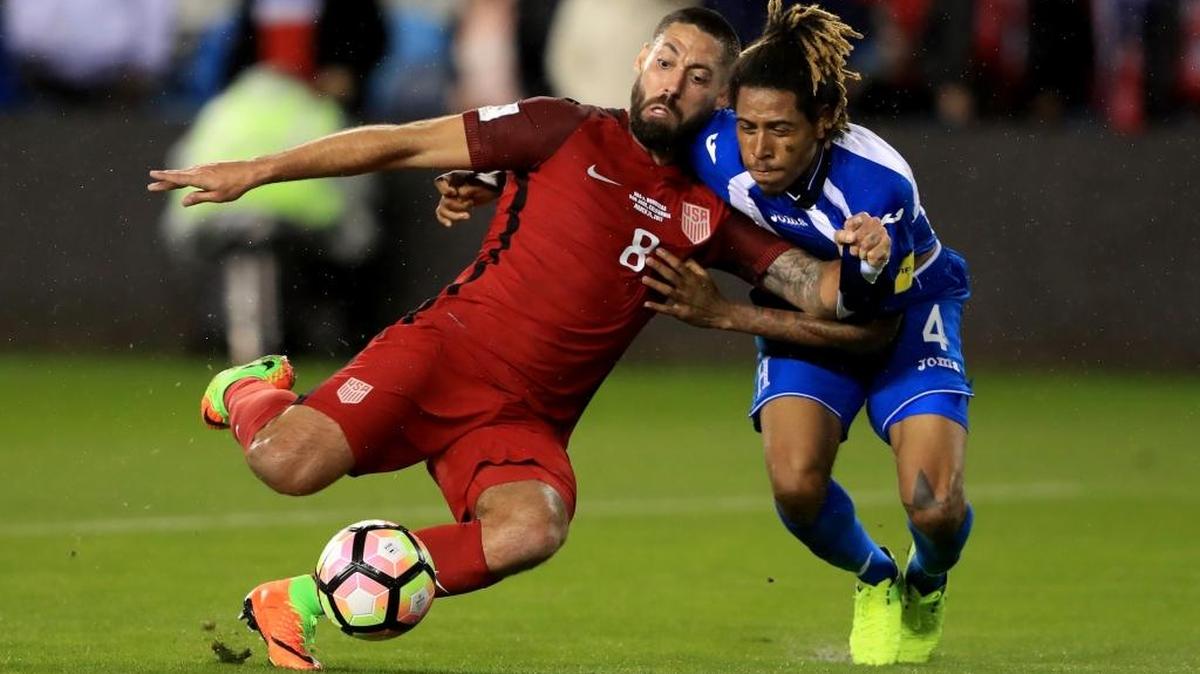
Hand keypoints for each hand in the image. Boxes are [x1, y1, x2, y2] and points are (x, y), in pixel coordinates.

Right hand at [147, 161, 262, 206]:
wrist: (249, 171)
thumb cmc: (235, 186)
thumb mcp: (218, 197)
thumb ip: (199, 198)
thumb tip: (183, 202)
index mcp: (199, 178)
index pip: (177, 179)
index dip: (164, 178)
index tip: (152, 176)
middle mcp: (199, 171)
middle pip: (178, 176)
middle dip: (164, 181)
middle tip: (151, 186)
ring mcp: (204, 167)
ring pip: (185, 173)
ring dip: (173, 178)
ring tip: (163, 184)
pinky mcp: (209, 167)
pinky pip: (192, 171)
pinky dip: (184, 175)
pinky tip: (182, 178)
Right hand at [434, 171, 501, 226]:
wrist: (493, 188)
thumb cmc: (487, 182)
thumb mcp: (479, 183)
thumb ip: (468, 188)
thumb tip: (459, 195)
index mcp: (454, 177)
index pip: (440, 182)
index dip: (444, 189)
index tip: (454, 193)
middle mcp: (450, 187)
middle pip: (444, 200)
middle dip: (458, 205)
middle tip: (471, 203)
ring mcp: (451, 197)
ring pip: (443, 209)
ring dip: (454, 215)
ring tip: (467, 216)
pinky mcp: (454, 206)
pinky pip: (443, 214)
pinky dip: (444, 219)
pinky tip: (449, 224)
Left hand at [641, 248, 733, 328]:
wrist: (720, 313)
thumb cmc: (712, 293)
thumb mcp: (706, 277)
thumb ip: (695, 267)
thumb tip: (685, 258)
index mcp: (693, 278)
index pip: (679, 265)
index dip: (668, 257)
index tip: (658, 250)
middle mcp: (687, 288)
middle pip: (671, 276)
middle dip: (659, 267)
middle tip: (647, 260)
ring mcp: (683, 301)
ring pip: (667, 291)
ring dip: (655, 285)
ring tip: (643, 279)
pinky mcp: (681, 313)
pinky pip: (667, 310)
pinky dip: (657, 307)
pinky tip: (646, 304)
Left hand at [835, 212, 890, 269]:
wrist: (858, 261)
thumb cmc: (849, 245)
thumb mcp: (839, 239)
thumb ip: (842, 236)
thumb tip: (852, 237)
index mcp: (862, 218)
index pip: (860, 218)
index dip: (852, 230)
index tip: (849, 239)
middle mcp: (875, 222)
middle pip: (865, 230)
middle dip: (856, 244)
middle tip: (853, 251)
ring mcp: (883, 233)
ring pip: (871, 241)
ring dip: (862, 252)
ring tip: (860, 255)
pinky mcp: (887, 246)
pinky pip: (879, 251)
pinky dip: (870, 258)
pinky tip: (868, 258)